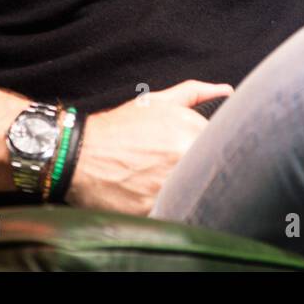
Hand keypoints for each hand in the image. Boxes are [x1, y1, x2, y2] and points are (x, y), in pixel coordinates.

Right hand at [63, 79, 234, 216]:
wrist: (79, 154)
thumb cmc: (118, 128)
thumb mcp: (156, 101)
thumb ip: (194, 92)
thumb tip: (224, 91)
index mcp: (191, 129)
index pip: (222, 147)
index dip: (211, 153)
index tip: (199, 156)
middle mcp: (183, 156)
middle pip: (211, 172)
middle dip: (200, 172)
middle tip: (180, 172)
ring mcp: (170, 184)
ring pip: (196, 194)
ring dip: (187, 192)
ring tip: (162, 185)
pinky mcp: (156, 209)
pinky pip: (176, 213)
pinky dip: (171, 209)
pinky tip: (156, 200)